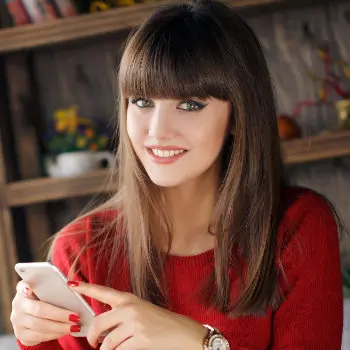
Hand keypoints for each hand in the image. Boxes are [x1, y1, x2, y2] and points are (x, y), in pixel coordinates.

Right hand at [11, 281, 80, 345]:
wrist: (34, 318)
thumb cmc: (46, 298)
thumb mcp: (47, 290)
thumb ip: (54, 287)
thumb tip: (73, 286)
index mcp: (24, 289)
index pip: (22, 286)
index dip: (24, 287)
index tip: (29, 289)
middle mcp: (18, 304)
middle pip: (39, 309)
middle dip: (59, 314)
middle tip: (75, 316)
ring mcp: (17, 321)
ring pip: (39, 326)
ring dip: (59, 327)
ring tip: (74, 326)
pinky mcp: (21, 335)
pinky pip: (39, 336)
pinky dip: (55, 334)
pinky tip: (65, 331)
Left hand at [68, 281, 206, 349]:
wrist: (182, 332)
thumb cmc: (160, 322)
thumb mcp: (141, 311)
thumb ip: (121, 314)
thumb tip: (101, 330)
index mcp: (129, 299)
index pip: (103, 292)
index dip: (85, 288)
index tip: (71, 284)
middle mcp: (130, 308)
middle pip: (98, 324)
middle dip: (92, 338)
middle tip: (94, 343)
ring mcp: (135, 323)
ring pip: (107, 342)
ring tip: (112, 349)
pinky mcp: (141, 339)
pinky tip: (127, 349)